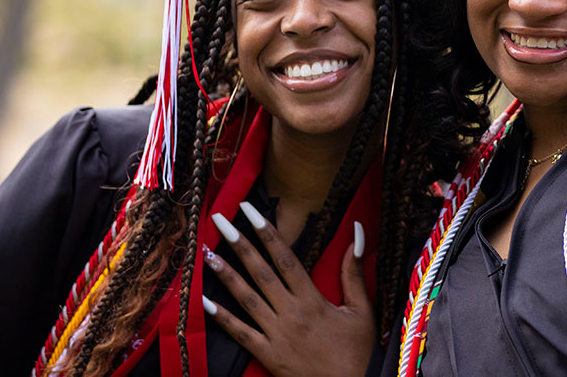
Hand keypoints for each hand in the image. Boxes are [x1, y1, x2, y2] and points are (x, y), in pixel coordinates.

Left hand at [203, 202, 375, 376]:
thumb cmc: (357, 350)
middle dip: (239, 243)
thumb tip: (357, 233)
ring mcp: (276, 334)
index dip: (267, 233)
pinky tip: (204, 301)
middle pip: (261, 272)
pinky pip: (240, 333)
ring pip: (246, 298)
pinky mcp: (267, 354)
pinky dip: (221, 317)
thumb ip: (354, 271)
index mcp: (313, 299)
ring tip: (206, 252)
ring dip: (225, 274)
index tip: (251, 212)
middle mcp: (291, 313)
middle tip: (220, 220)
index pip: (286, 258)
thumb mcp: (362, 309)